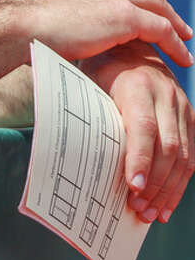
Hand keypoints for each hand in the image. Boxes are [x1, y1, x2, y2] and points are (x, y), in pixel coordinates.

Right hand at [20, 0, 192, 66]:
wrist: (16, 28)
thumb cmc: (19, 31)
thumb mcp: (43, 15)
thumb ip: (60, 17)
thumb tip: (56, 40)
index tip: (143, 10)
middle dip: (160, 4)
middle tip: (173, 22)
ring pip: (157, 4)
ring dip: (174, 22)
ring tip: (184, 39)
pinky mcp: (124, 14)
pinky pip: (161, 28)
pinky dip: (175, 42)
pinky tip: (182, 57)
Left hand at [83, 41, 194, 222]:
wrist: (129, 46)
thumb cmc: (101, 70)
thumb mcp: (92, 86)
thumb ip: (94, 117)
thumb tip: (77, 158)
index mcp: (137, 86)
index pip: (144, 128)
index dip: (140, 159)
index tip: (133, 186)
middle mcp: (165, 95)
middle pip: (168, 147)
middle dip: (155, 183)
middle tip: (139, 209)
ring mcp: (182, 106)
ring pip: (184, 156)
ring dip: (169, 190)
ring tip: (152, 214)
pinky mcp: (190, 116)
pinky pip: (190, 155)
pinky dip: (180, 182)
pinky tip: (168, 202)